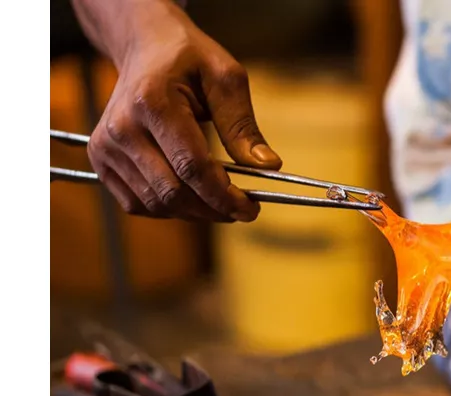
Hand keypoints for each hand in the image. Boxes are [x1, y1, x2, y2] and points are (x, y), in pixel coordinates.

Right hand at [75, 0, 280, 221]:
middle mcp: (121, 128)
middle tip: (242, 210)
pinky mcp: (100, 160)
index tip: (251, 209)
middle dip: (213, 209)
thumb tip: (269, 166)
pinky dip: (170, 209)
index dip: (224, 196)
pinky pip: (137, 203)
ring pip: (155, 204)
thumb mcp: (226, 79)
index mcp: (152, 102)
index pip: (192, 167)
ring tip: (221, 202)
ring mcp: (105, 147)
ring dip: (194, 212)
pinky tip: (193, 197)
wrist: (144, 47)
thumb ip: (243, 125)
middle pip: (172, 192)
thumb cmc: (189, 59)